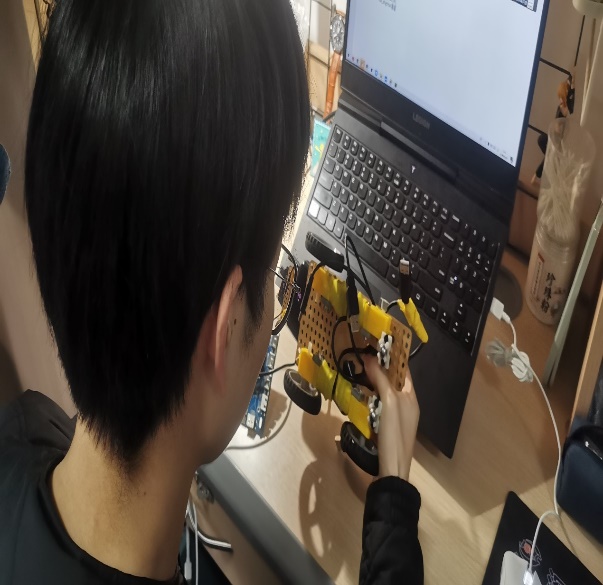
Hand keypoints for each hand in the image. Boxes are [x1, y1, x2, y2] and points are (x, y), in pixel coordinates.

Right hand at [364, 357, 418, 481]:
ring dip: (373, 382)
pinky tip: (359, 395)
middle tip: (361, 357)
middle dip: (380, 368)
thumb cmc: (393, 432)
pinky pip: (379, 406)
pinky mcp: (387, 427)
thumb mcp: (388, 402)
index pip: (404, 370)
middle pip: (394, 381)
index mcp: (411, 396)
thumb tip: (370, 358)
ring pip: (385, 393)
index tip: (376, 344)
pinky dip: (370, 398)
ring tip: (358, 371)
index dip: (392, 357)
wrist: (392, 469)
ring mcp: (397, 417)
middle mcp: (406, 404)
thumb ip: (381, 380)